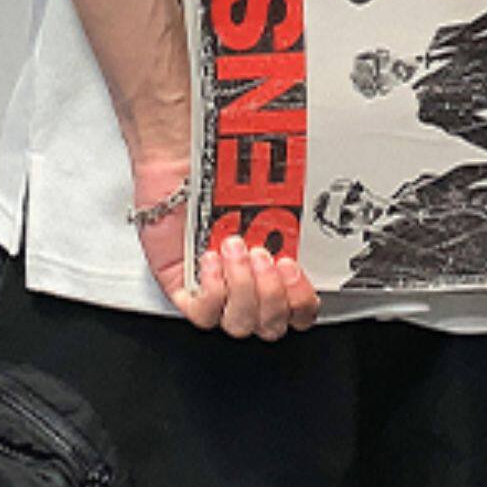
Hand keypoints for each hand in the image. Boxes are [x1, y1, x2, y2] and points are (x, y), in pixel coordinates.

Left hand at [132, 156, 319, 337]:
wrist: (177, 161)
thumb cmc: (224, 168)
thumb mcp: (268, 188)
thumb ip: (294, 204)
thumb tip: (309, 200)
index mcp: (275, 267)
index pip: (299, 311)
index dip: (302, 301)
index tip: (293, 267)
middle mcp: (248, 286)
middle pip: (272, 325)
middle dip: (271, 294)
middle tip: (263, 255)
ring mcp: (217, 293)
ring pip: (240, 324)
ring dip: (242, 289)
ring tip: (233, 248)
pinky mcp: (185, 291)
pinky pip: (204, 314)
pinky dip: (212, 289)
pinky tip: (210, 259)